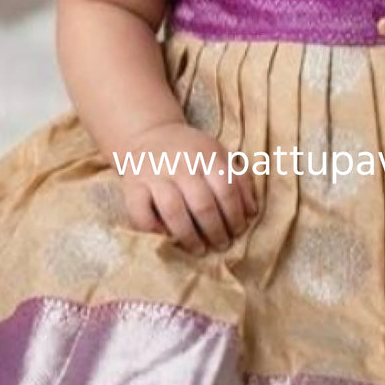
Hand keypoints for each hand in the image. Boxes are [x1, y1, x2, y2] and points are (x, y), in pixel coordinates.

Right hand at [117, 120, 258, 254]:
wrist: (150, 134)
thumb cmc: (192, 152)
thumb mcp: (218, 155)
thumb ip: (238, 179)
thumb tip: (252, 213)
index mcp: (206, 154)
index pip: (227, 189)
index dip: (235, 215)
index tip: (238, 231)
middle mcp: (180, 163)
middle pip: (203, 204)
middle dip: (216, 231)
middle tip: (222, 245)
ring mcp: (154, 174)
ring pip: (173, 210)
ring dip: (189, 236)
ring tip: (199, 249)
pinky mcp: (132, 186)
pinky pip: (140, 214)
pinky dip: (153, 230)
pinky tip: (166, 238)